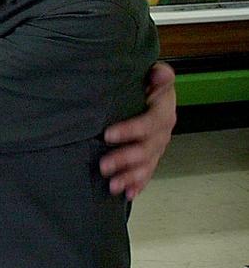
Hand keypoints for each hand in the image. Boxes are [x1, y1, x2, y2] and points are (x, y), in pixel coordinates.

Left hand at [100, 61, 175, 199]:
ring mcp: (158, 147)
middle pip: (146, 149)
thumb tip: (159, 73)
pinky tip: (128, 194)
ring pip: (146, 165)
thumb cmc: (147, 80)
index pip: (148, 124)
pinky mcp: (151, 156)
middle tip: (103, 165)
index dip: (130, 131)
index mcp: (163, 111)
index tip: (107, 135)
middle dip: (125, 159)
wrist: (152, 90)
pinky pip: (147, 173)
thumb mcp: (154, 73)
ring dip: (130, 177)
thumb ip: (159, 74)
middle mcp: (163, 132)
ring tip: (112, 186)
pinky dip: (138, 184)